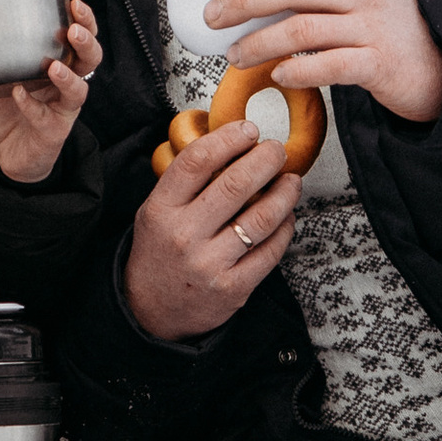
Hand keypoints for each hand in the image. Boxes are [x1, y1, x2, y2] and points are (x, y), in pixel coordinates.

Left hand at [0, 0, 101, 182]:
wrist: (5, 151)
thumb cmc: (6, 110)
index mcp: (58, 64)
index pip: (79, 38)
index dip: (83, 21)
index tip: (74, 4)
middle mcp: (65, 85)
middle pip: (90, 59)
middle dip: (86, 41)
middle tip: (74, 30)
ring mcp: (61, 108)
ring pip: (79, 90)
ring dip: (68, 76)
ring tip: (54, 66)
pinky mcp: (52, 130)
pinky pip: (45, 116)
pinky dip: (30, 104)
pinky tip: (17, 94)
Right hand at [124, 116, 300, 339]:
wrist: (150, 311)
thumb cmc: (159, 252)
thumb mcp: (157, 212)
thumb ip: (186, 182)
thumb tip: (231, 143)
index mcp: (161, 210)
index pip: (197, 162)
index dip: (229, 139)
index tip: (249, 129)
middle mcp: (183, 235)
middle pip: (235, 184)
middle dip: (266, 160)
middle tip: (277, 150)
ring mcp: (209, 264)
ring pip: (261, 218)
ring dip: (285, 193)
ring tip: (291, 180)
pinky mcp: (233, 288)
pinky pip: (271, 250)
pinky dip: (285, 228)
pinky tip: (286, 216)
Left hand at [210, 0, 441, 123]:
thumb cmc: (391, 33)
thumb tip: (252, 5)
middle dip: (246, 0)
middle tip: (215, 16)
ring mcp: (372, 29)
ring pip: (303, 30)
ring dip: (260, 43)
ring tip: (236, 55)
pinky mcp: (378, 65)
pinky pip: (330, 66)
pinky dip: (298, 72)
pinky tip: (279, 76)